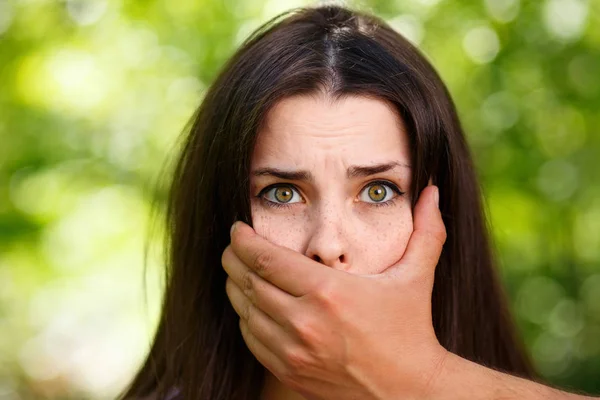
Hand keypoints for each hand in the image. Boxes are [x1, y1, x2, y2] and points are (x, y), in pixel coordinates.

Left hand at [221, 185, 447, 399]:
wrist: (408, 392)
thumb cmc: (411, 331)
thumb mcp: (417, 278)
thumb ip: (426, 232)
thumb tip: (434, 193)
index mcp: (328, 291)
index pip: (265, 257)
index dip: (243, 239)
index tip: (239, 229)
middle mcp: (303, 321)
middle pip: (247, 280)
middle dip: (233, 257)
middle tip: (234, 246)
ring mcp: (292, 351)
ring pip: (244, 310)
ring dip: (236, 286)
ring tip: (239, 271)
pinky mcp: (288, 372)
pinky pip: (250, 339)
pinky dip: (245, 318)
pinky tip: (251, 305)